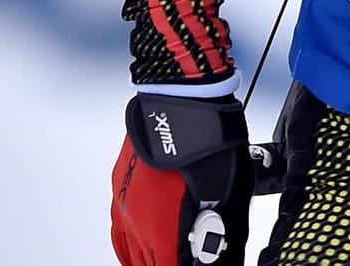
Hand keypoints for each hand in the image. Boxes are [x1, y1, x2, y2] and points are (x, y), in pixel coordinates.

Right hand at [110, 94, 253, 265]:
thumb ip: (219, 233)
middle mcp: (137, 222)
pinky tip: (142, 254)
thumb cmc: (210, 142)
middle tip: (193, 259)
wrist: (182, 100)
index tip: (201, 265)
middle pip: (149, 264)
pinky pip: (121, 234)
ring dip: (151, 261)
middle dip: (168, 263)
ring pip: (133, 255)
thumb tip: (219, 254)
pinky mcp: (122, 191)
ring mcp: (124, 206)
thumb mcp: (227, 194)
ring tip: (167, 259)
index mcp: (162, 227)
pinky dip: (133, 250)